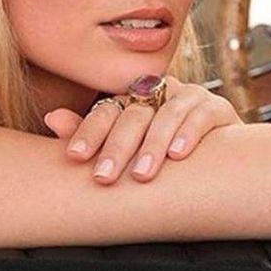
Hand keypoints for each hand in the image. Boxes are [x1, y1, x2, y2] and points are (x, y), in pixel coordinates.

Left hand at [44, 76, 241, 183]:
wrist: (219, 156)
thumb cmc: (160, 150)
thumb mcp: (125, 145)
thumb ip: (92, 133)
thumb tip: (50, 119)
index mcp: (131, 98)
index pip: (106, 110)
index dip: (88, 132)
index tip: (74, 157)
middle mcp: (157, 91)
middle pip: (133, 115)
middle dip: (117, 148)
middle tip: (104, 178)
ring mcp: (187, 96)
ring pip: (167, 115)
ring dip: (153, 146)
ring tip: (142, 174)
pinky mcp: (216, 107)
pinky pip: (201, 115)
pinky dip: (189, 134)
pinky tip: (178, 155)